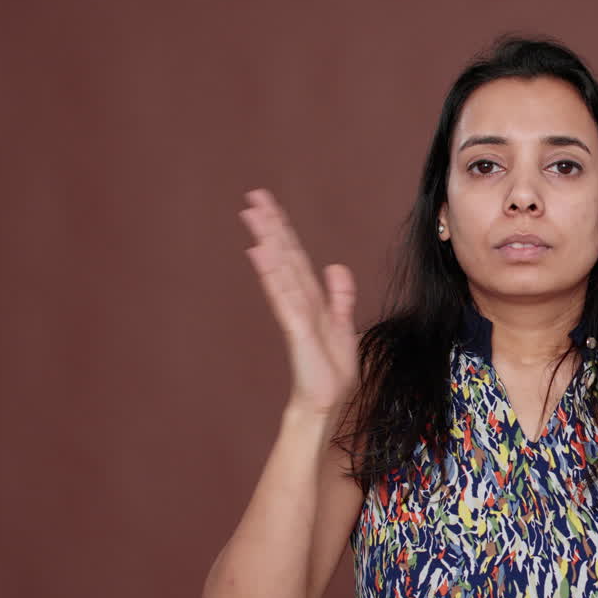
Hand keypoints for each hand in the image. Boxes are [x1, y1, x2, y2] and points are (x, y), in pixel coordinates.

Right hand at [240, 188, 357, 414]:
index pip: (296, 256)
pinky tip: (261, 251)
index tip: (268, 204)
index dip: (283, 229)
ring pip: (280, 267)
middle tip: (254, 196)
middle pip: (284, 255)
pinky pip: (283, 294)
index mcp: (312, 297)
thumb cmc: (331, 370)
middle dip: (271, 225)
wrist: (327, 401)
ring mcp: (295, 311)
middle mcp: (300, 299)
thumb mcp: (344, 325)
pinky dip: (272, 272)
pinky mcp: (296, 327)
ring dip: (268, 239)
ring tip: (253, 213)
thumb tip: (335, 266)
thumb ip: (340, 296)